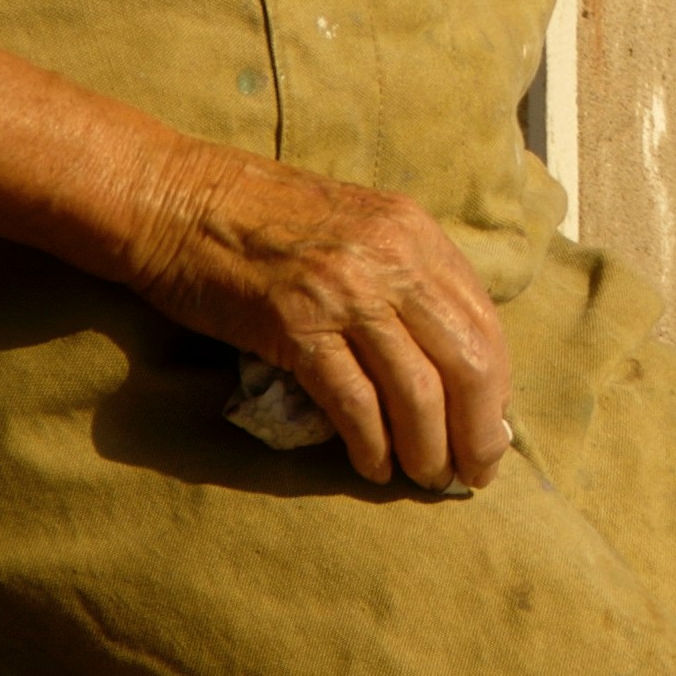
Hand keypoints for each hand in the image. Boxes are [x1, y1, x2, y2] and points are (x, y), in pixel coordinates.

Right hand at [138, 154, 513, 492]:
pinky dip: (371, 445)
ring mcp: (344, 291)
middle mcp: (390, 259)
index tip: (490, 429)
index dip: (496, 388)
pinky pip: (354, 402)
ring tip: (425, 477)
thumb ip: (403, 277)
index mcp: (413, 233)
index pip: (484, 322)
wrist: (179, 198)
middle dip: (478, 431)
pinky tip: (373, 467)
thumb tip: (447, 361)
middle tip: (473, 472)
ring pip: (417, 391)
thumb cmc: (263, 218)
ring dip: (428, 448)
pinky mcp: (295, 326)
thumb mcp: (357, 227)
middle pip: (467, 362)